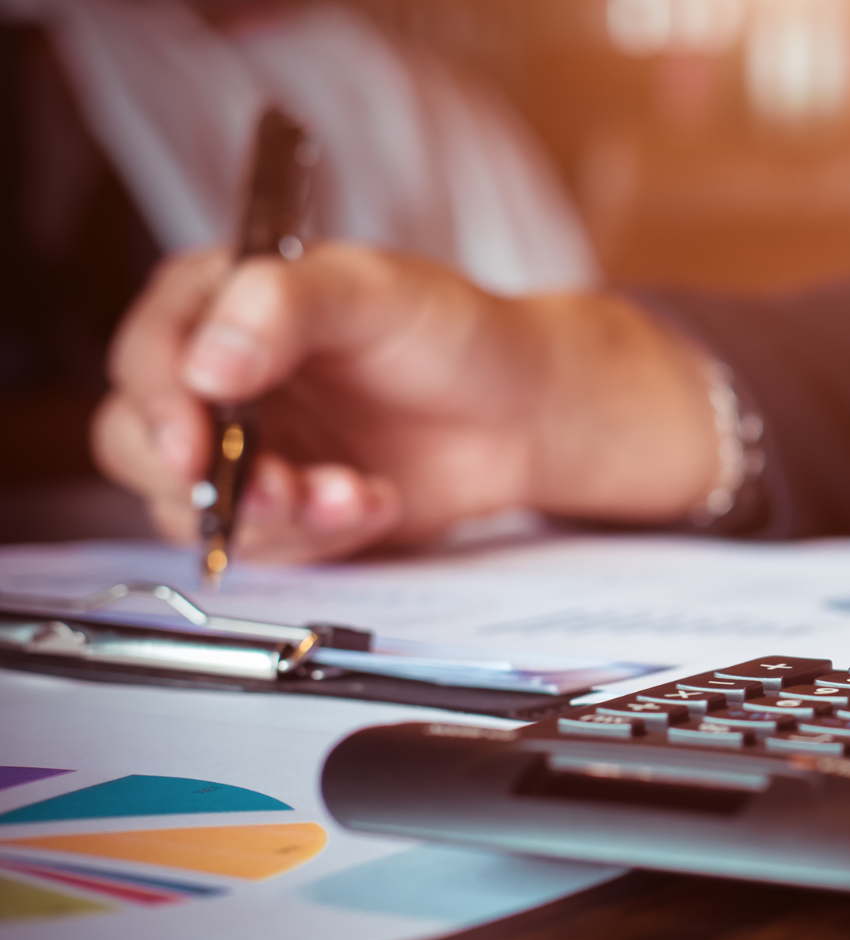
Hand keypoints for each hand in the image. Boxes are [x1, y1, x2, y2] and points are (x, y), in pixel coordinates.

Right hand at [93, 244, 719, 560]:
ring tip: (353, 492)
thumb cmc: (449, 333)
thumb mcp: (374, 291)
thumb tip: (207, 365)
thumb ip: (284, 307)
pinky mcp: (276, 508)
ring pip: (191, 510)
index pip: (146, 353)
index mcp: (216, 302)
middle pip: (137, 442)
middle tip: (280, 487)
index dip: (161, 403)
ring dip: (273, 516)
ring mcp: (240, 448)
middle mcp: (211, 377)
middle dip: (205, 479)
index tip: (196, 444)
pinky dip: (317, 535)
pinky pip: (260, 545)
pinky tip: (373, 498)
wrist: (519, 410)